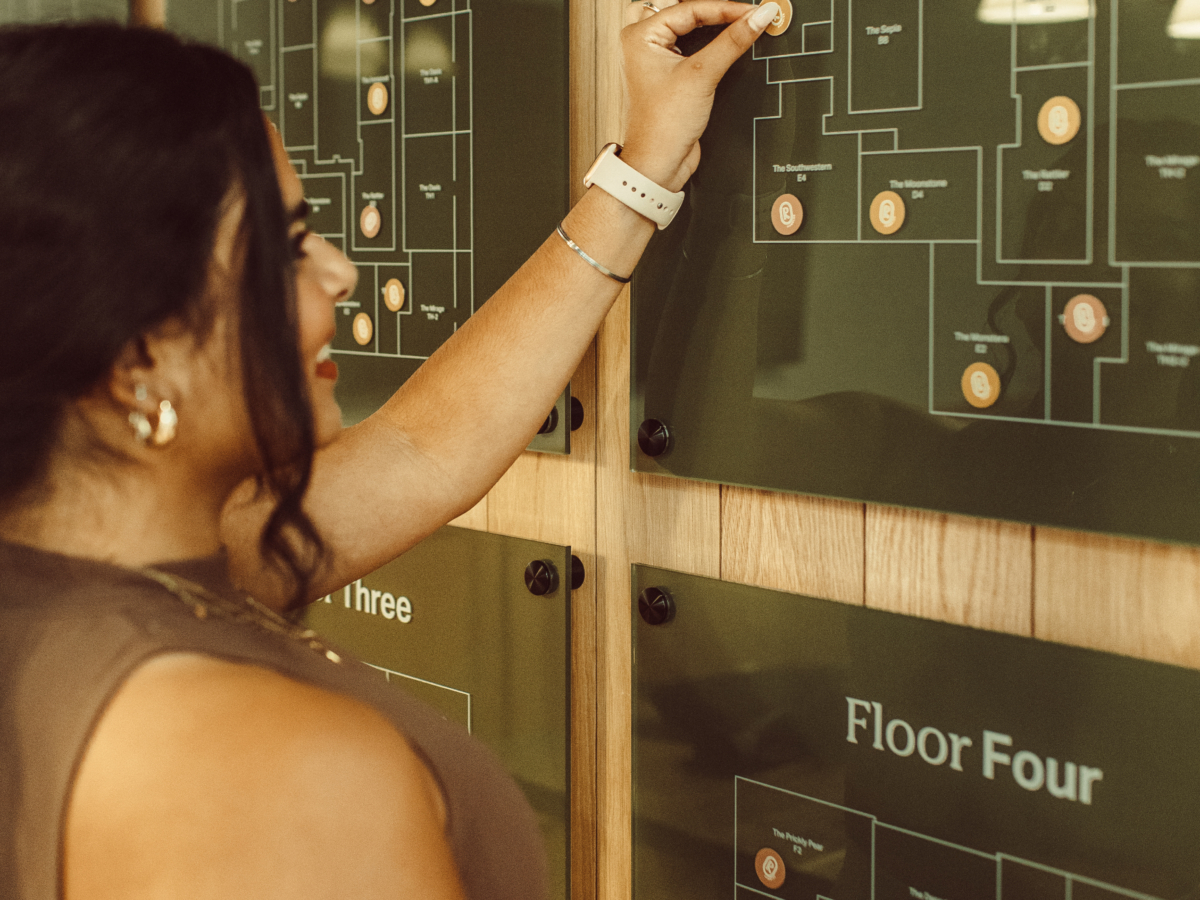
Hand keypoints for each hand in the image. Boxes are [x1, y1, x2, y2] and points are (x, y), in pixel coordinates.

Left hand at [620, 0, 778, 191]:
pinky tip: (727, 42)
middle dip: (713, 10)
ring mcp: (656, 59)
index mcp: (640, 36)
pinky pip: (691, 46)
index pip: (690, 8)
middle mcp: (644, 44)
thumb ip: (732, 42)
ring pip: (686, 26)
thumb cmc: (661, 127)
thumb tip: (757, 17)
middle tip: (743, 11)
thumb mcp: (702, 75)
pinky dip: (710, 42)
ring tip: (737, 21)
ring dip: (710, 23)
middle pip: (684, 10)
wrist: (659, 163)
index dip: (725, 9)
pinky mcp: (670, 74)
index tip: (753, 12)